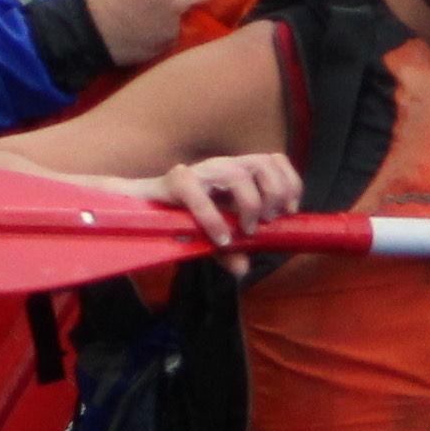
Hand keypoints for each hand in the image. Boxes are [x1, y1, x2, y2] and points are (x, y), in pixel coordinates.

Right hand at [145, 151, 305, 260]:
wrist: (140, 208)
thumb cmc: (182, 218)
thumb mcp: (213, 237)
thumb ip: (230, 251)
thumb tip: (243, 270)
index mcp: (237, 171)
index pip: (274, 160)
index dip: (289, 182)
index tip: (289, 211)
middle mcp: (223, 165)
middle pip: (263, 162)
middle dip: (275, 193)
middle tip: (267, 222)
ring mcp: (201, 170)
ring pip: (238, 173)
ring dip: (250, 204)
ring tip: (247, 230)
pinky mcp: (177, 181)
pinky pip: (199, 195)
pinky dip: (214, 219)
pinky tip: (221, 239)